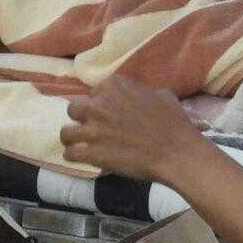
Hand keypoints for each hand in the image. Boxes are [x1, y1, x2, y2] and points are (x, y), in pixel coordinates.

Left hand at [61, 76, 209, 182]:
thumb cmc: (174, 123)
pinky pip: (70, 154)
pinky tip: (77, 157)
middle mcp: (98, 104)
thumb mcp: (162, 95)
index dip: (100, 103)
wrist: (177, 152)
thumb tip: (143, 94)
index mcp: (113, 86)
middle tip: (92, 128)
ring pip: (66, 132)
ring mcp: (93, 129)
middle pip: (74, 109)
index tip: (107, 113)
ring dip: (71, 138)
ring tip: (77, 144)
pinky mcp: (93, 152)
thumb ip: (144, 91)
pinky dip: (72, 156)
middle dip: (82, 118)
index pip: (94, 92)